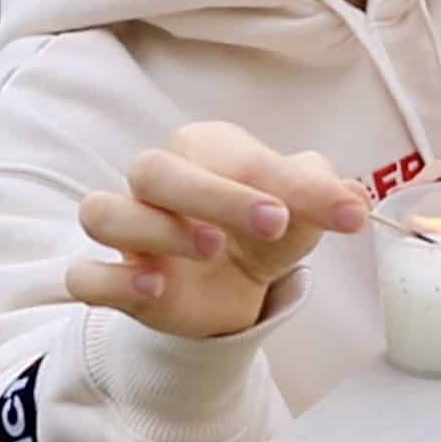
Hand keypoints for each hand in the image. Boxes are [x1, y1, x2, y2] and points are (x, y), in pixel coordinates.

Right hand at [66, 121, 371, 339]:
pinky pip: (85, 274)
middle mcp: (159, 183)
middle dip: (214, 194)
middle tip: (275, 222)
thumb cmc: (265, 233)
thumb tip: (355, 198)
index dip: (286, 180)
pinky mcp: (115, 281)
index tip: (346, 214)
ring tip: (213, 250)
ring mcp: (131, 232)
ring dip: (155, 229)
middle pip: (154, 169)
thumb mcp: (303, 214)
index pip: (230, 152)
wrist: (234, 291)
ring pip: (104, 212)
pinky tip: (155, 288)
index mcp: (206, 151)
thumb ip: (324, 197)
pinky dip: (112, 279)